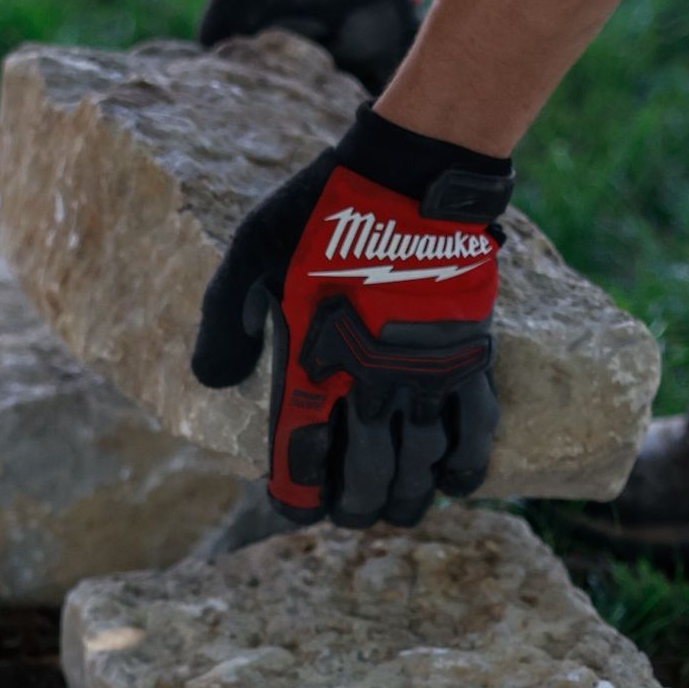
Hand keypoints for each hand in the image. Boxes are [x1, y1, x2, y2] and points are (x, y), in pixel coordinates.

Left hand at [191, 106, 512, 529]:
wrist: (408, 174)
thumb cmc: (321, 212)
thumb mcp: (249, 254)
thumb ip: (225, 320)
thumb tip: (212, 382)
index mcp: (313, 361)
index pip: (302, 454)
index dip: (297, 492)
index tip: (295, 507)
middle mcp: (370, 379)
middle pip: (365, 474)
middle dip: (353, 505)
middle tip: (349, 513)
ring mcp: (423, 372)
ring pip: (420, 464)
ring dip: (406, 498)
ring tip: (397, 510)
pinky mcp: (467, 356)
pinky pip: (476, 429)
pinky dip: (466, 465)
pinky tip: (454, 483)